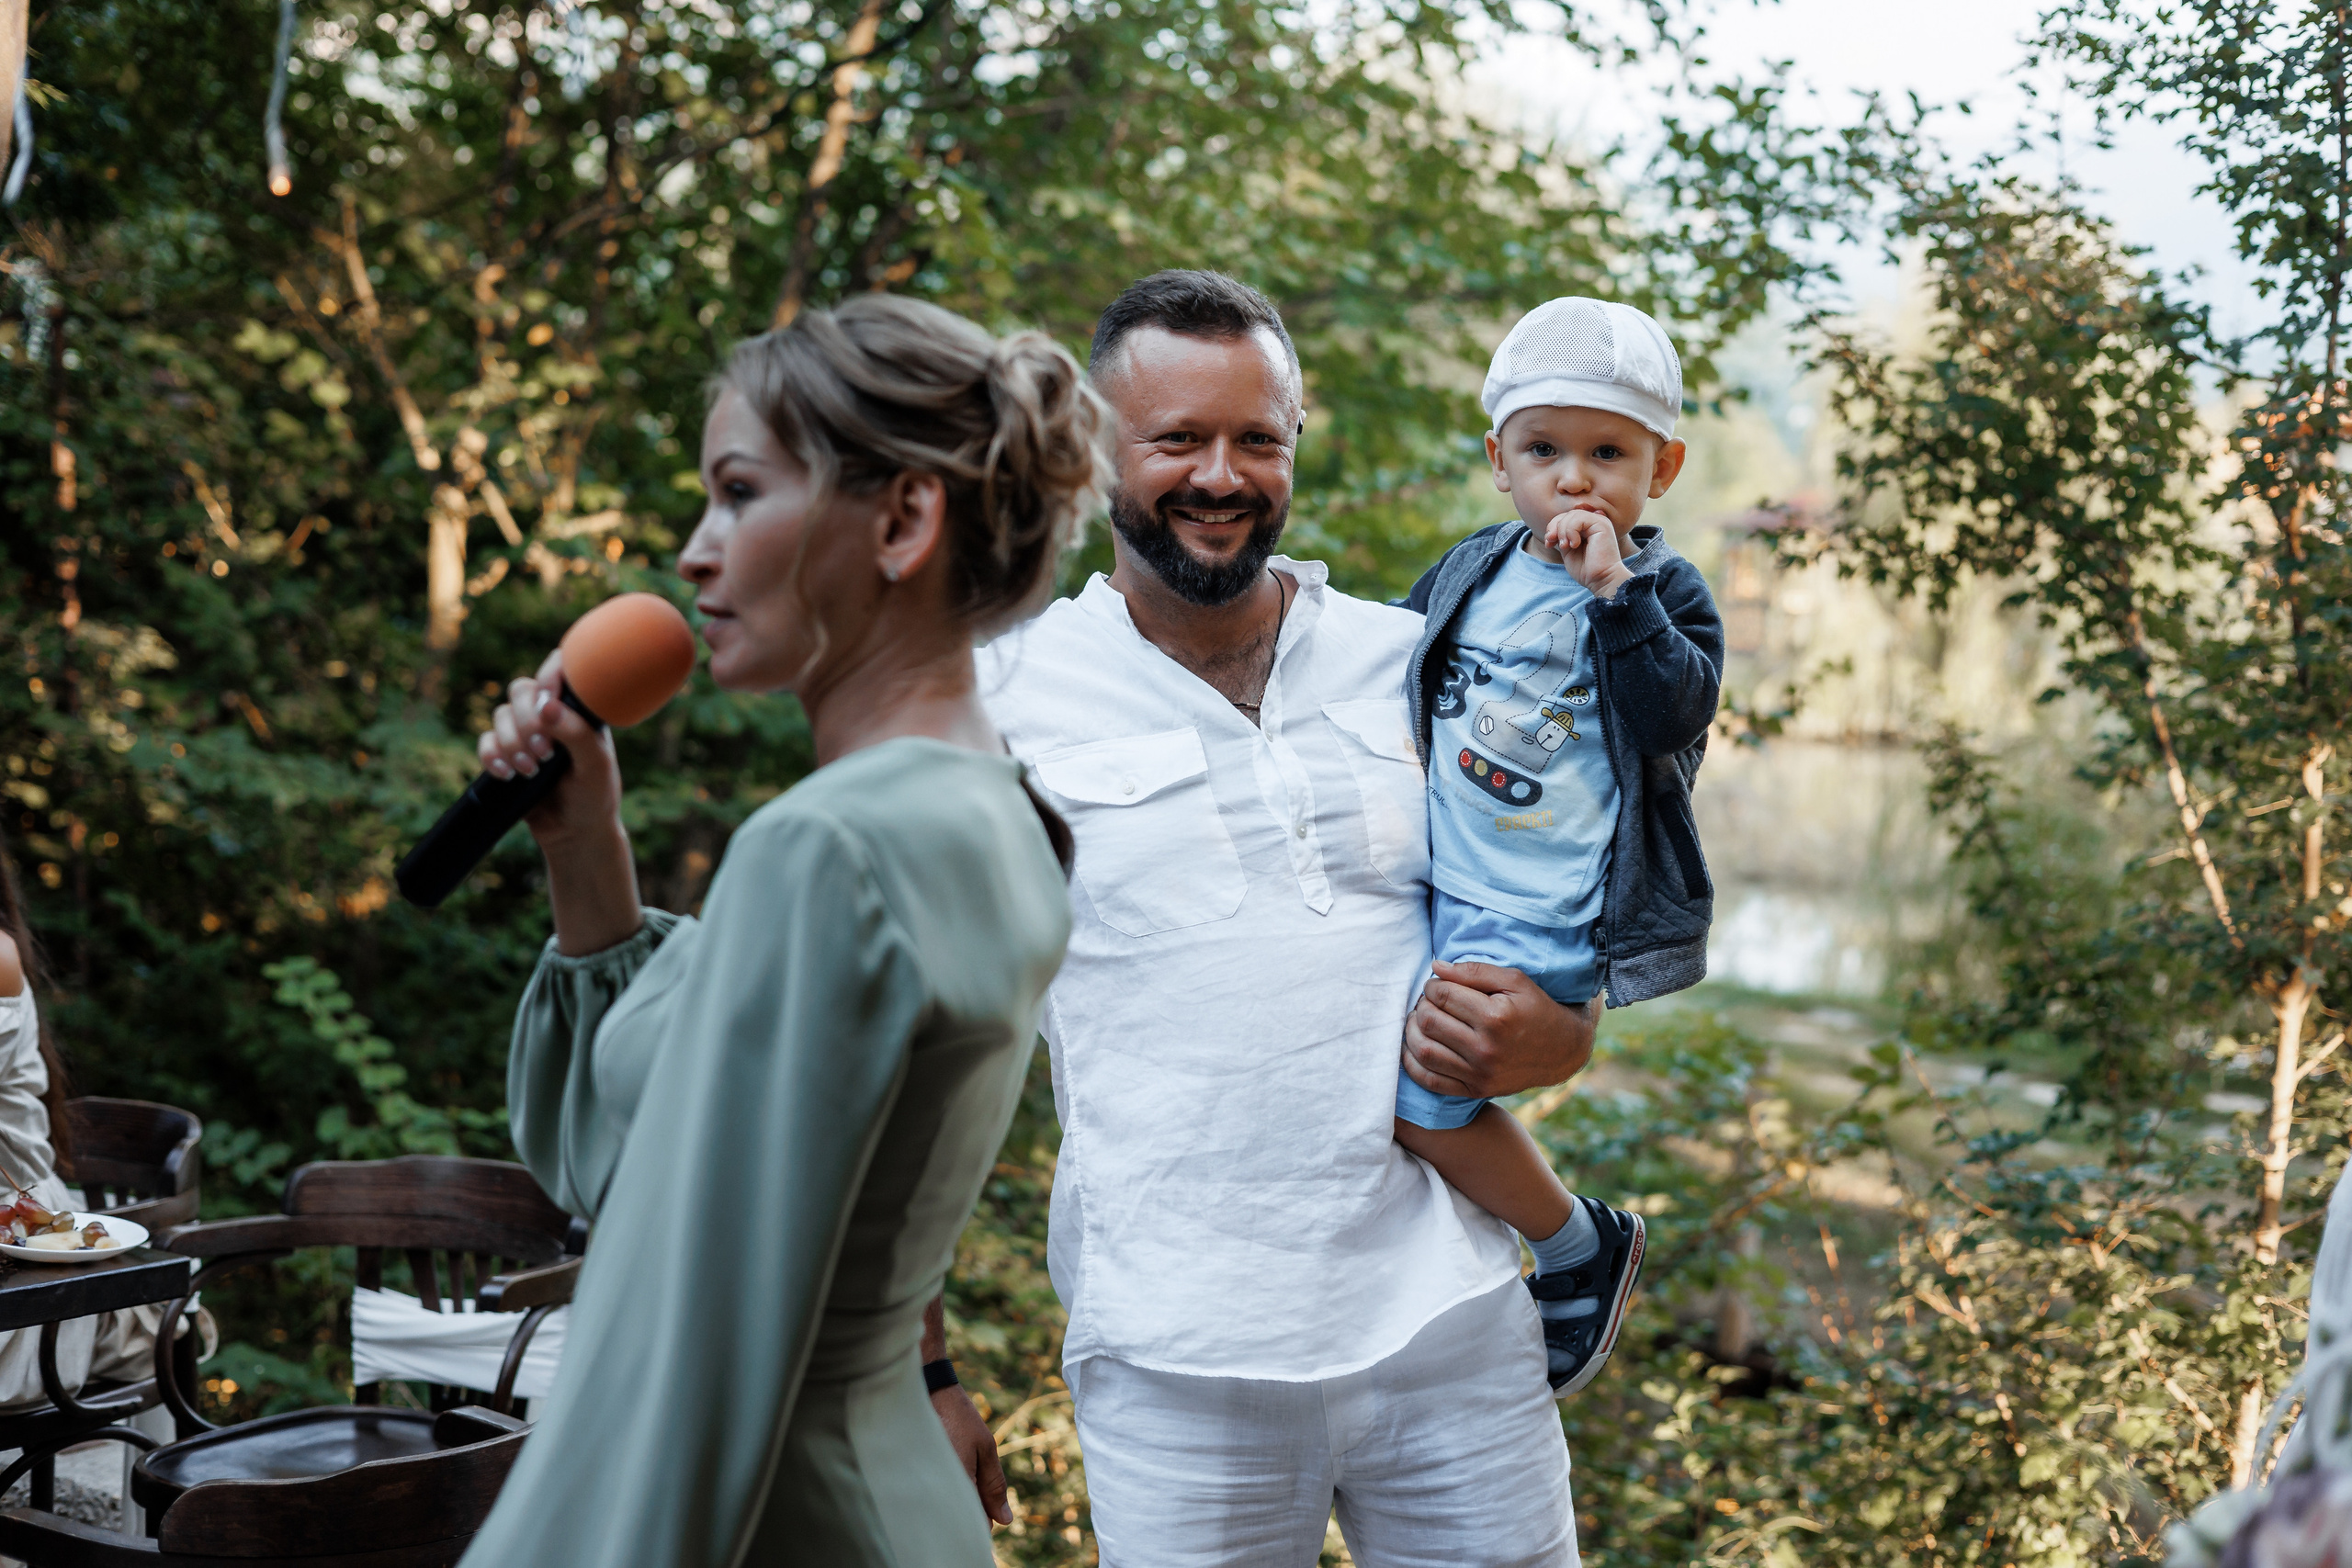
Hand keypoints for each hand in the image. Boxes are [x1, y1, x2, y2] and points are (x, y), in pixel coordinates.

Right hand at [476, 647, 624, 848]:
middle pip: (521, 690)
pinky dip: (491, 756)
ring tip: (531, 771)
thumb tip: (545, 705)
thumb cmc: (595, 795)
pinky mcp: (506, 754)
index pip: (561, 667)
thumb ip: (575, 733)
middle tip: (544, 752)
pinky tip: (508, 775)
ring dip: (511, 742)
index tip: (546, 700)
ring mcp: (527, 732)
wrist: (575, 834)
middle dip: (526, 720)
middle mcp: (552, 714)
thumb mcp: (595, 765)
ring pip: (501, 715)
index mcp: (580, 708)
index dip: (549, 675)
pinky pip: (486, 741)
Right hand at [932, 1384, 1012, 1526]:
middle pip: (960, 1518)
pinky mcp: (919, 1475)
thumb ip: (994, 1485)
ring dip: (959, 1500)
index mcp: (961, 1483)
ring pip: (949, 1507)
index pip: (976, 1524)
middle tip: (974, 1483)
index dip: (985, 1524)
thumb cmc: (959, 1418)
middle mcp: (941, 1487)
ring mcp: (928, 1481)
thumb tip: (1005, 1520)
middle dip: (973, 1513)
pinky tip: (949, 1471)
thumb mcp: (985, 1447)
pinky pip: (937, 1494)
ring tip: (961, 1470)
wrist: (929, 1394)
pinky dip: (947, 1489)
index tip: (990, 1517)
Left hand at [1403, 959, 1597, 1098]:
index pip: (1443, 995)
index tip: (1437, 984)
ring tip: (1418, 1020)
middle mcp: (1485, 1049)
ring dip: (1411, 1031)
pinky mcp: (1475, 1090)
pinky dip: (1412, 1063)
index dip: (1433, 985)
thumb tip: (1435, 967)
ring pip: (1424, 1050)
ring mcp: (1479, 1074)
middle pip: (1429, 1021)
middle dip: (1421, 1005)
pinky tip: (1414, 1047)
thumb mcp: (1514, 980)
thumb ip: (1474, 970)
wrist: (1561, 1051)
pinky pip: (1429, 1080)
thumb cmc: (1536, 1008)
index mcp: (1495, 1017)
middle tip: (1428, 1000)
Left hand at [1545, 507, 1632, 598]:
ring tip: (1565, 546)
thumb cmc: (1586, 569)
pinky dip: (1571, 531)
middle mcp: (1594, 522)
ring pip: (1572, 514)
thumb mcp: (1568, 549)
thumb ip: (1562, 535)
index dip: (1553, 527)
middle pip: (1568, 514)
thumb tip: (1553, 525)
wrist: (1601, 580)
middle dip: (1555, 527)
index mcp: (1587, 527)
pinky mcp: (1602, 524)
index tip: (1549, 544)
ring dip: (1563, 531)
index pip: (1566, 517)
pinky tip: (1574, 545)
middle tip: (1551, 543)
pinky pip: (1579, 518)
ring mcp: (1599, 521)